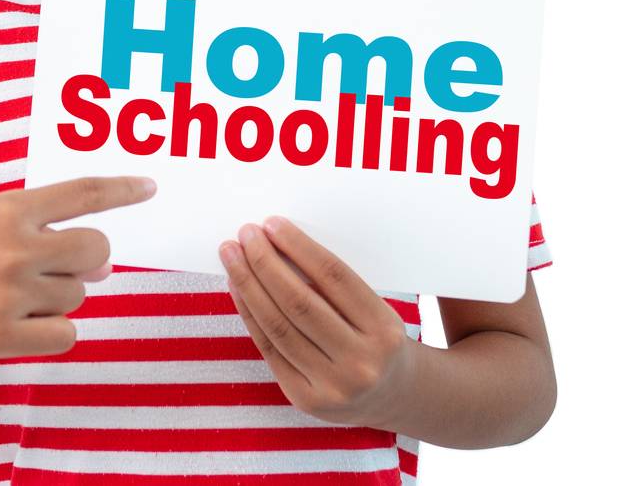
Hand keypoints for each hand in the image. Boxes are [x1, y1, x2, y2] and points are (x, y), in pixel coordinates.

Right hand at [0, 175, 156, 359]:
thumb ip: (35, 229)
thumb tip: (100, 264)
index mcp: (7, 208)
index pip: (83, 194)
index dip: (123, 190)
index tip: (149, 188)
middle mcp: (13, 247)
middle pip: (96, 252)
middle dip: (89, 260)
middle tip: (64, 265)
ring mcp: (7, 293)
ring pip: (79, 296)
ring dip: (60, 296)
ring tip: (14, 292)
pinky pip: (64, 334)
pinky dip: (52, 330)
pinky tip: (21, 321)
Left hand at [219, 216, 417, 428]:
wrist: (392, 396)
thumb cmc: (378, 340)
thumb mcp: (375, 310)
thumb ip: (334, 286)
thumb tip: (279, 245)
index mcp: (383, 329)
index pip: (333, 276)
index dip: (298, 247)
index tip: (272, 224)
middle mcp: (360, 361)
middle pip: (299, 302)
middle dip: (265, 263)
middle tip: (245, 235)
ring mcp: (332, 386)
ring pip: (278, 327)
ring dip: (248, 285)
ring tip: (232, 257)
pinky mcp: (306, 400)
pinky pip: (270, 350)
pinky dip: (250, 315)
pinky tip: (238, 290)